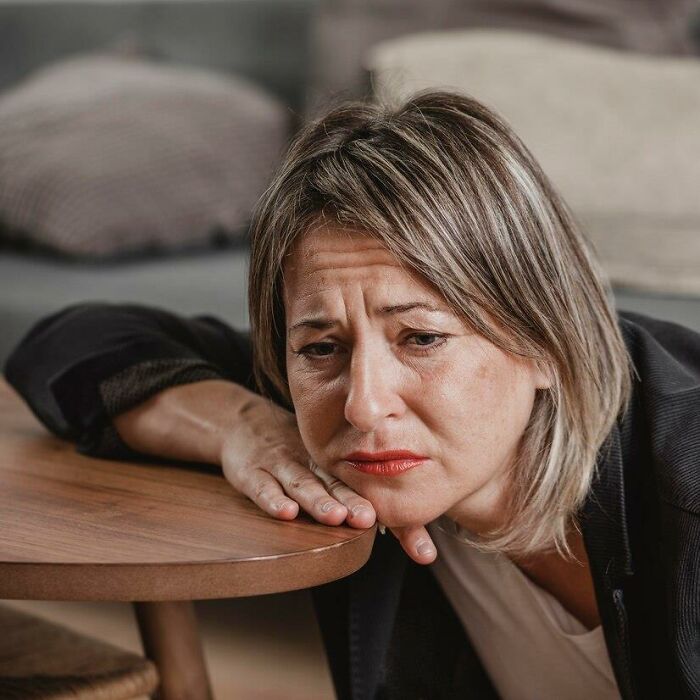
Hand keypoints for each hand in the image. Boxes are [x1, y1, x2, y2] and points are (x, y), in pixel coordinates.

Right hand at [219, 392, 437, 564]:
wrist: (243, 423)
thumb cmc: (294, 455)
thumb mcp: (325, 470)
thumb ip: (359, 500)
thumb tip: (417, 543)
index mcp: (335, 465)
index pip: (370, 491)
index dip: (396, 520)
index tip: (422, 550)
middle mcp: (312, 462)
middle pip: (337, 484)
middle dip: (354, 502)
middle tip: (372, 517)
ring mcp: (282, 464)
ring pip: (302, 483)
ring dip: (318, 500)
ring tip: (336, 516)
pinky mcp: (252, 471)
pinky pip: (262, 486)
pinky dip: (272, 498)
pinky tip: (285, 511)